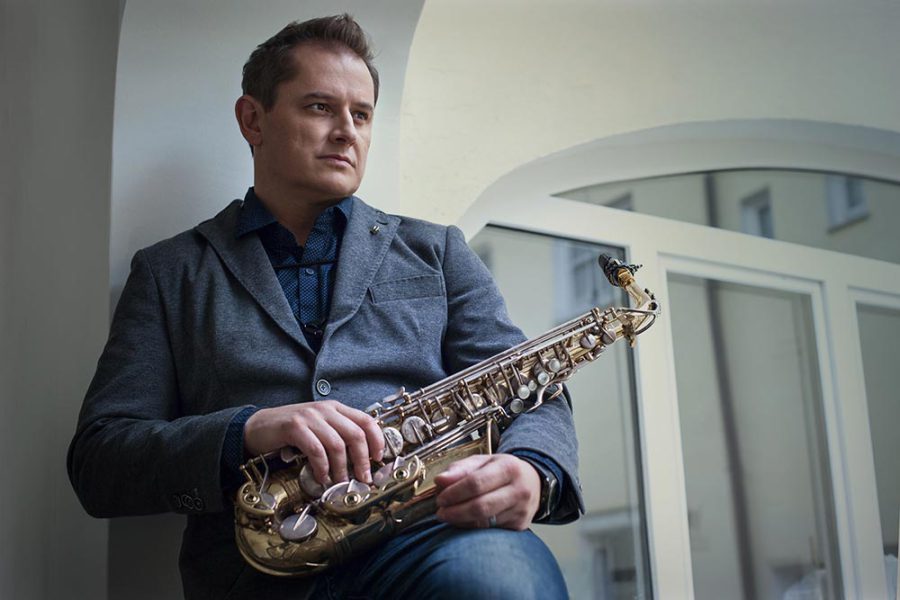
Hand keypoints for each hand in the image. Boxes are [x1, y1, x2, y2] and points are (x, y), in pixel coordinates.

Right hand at [243, 401, 383, 484]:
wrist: (257, 427)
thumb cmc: (290, 431)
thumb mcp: (319, 428)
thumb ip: (338, 436)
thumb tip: (360, 459)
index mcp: (335, 408)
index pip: (366, 420)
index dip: (377, 440)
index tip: (378, 458)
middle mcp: (325, 410)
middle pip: (355, 434)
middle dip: (362, 460)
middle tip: (362, 478)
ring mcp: (310, 417)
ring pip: (337, 445)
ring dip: (341, 468)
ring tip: (339, 482)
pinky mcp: (294, 427)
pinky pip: (316, 450)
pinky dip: (322, 467)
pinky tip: (321, 476)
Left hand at [433, 454, 540, 530]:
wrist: (533, 482)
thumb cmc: (503, 470)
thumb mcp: (483, 461)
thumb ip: (460, 469)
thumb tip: (440, 480)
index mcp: (509, 467)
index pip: (476, 483)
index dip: (454, 493)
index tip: (441, 498)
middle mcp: (519, 490)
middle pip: (480, 506)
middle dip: (455, 511)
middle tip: (441, 511)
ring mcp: (521, 510)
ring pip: (484, 522)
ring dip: (461, 521)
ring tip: (449, 515)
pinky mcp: (519, 526)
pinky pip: (489, 530)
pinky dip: (471, 527)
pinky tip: (463, 521)